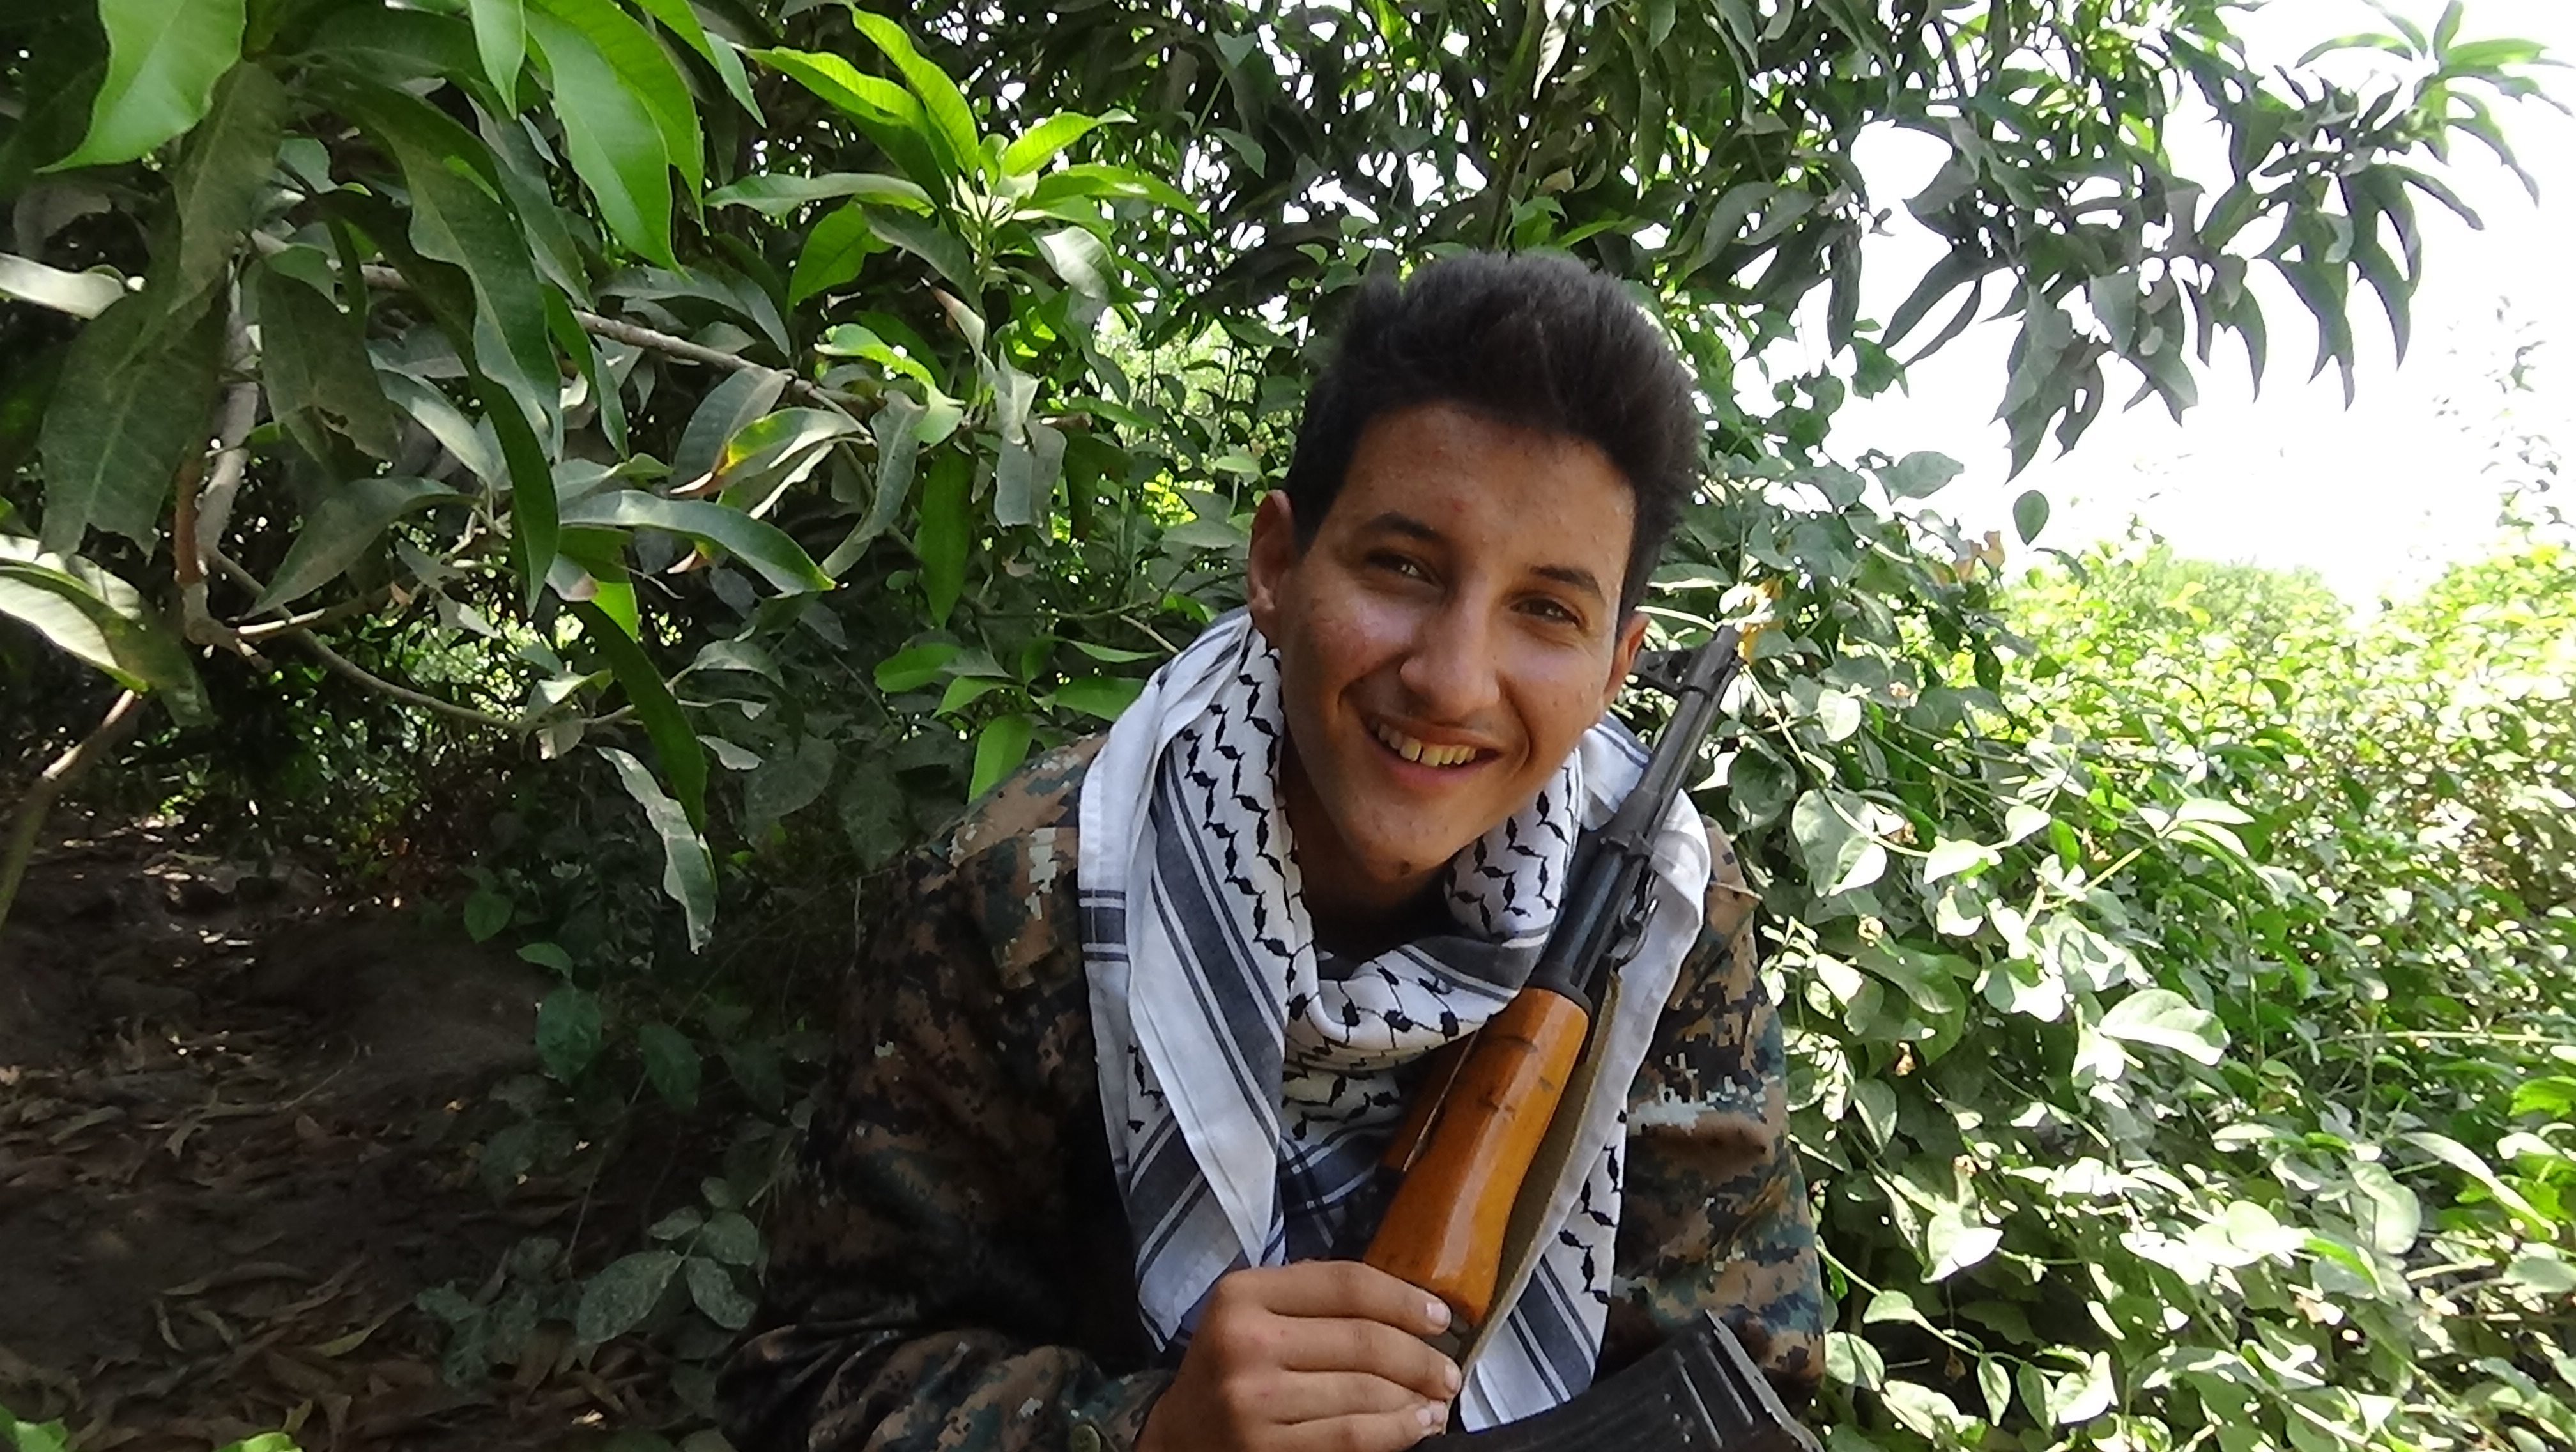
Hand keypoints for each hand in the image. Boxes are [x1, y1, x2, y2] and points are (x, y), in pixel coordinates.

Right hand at [1135, 1260, 1462, 1451]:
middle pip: (1364, 1340)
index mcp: (1243, 1294)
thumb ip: (1309, 1298)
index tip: (1439, 1316)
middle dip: (1421, 1357)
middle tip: (1449, 1371)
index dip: (1404, 1299)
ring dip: (1416, 1398)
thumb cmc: (1230, 1369)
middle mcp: (1245, 1342)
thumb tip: (1407, 1303)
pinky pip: (1354, 1437)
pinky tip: (1418, 1426)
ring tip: (1438, 1401)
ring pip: (1366, 1392)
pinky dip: (1398, 1431)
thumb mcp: (1250, 1314)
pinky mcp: (1266, 1449)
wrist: (1176, 1440)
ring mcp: (1254, 1400)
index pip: (1345, 1284)